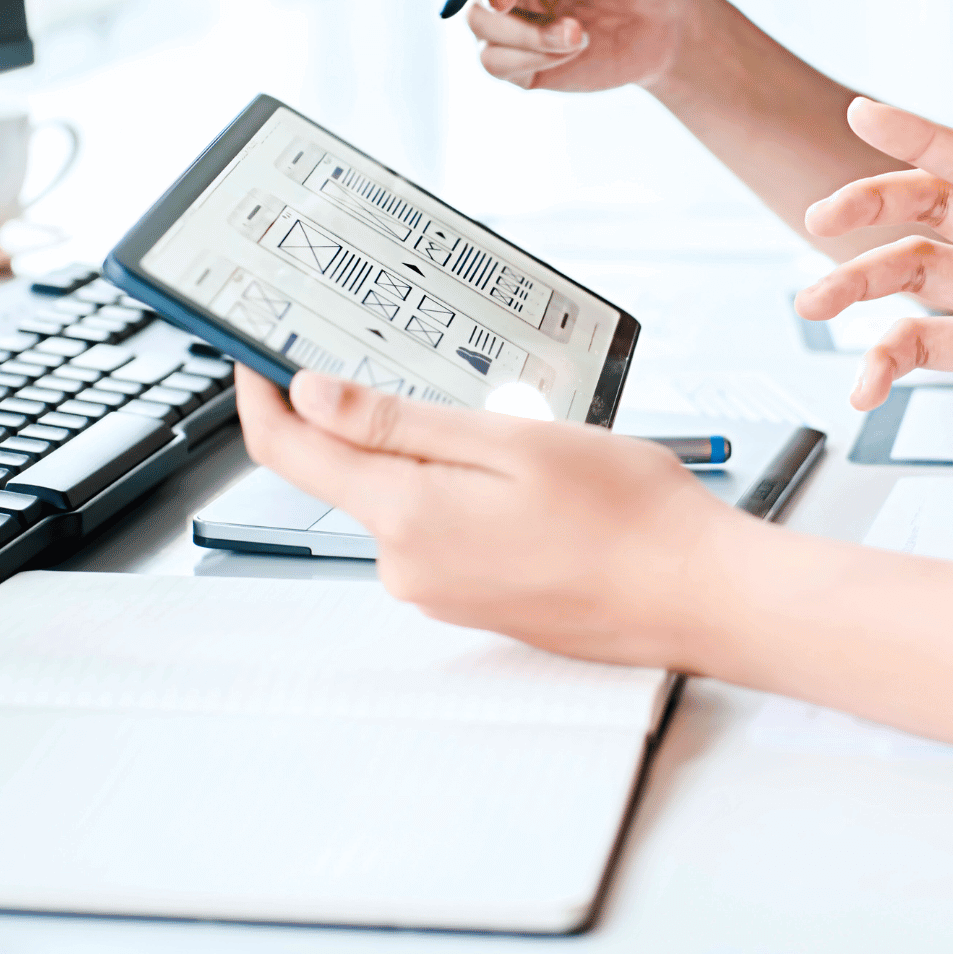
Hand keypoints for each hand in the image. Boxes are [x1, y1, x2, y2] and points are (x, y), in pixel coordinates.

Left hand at [234, 367, 739, 665]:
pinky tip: (531, 483)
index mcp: (408, 519)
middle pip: (350, 475)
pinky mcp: (474, 602)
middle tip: (433, 370)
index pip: (290, 452)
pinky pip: (442, 533)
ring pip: (403, 502)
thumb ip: (401, 422)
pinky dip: (464, 495)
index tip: (256, 351)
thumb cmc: (627, 515)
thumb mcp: (510, 441)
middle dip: (372, 419)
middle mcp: (409, 567)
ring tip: (516, 434)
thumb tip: (311, 397)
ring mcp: (441, 592)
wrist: (696, 594)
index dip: (262, 395)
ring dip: (434, 458)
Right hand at [795, 101, 952, 505]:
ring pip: (921, 276)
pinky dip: (886, 361)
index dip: (927, 140)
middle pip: (941, 212)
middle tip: (817, 219)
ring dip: (862, 285)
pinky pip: (928, 345)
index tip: (865, 114)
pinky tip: (864, 390)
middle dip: (875, 208)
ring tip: (811, 305)